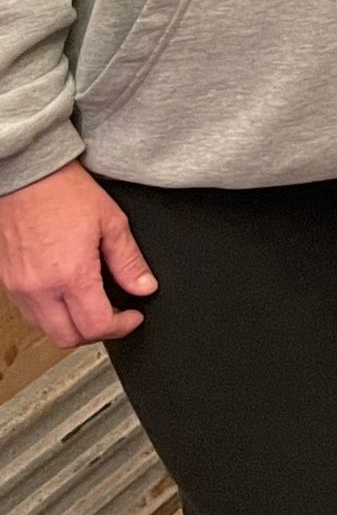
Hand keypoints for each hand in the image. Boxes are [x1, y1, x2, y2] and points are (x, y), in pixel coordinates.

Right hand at [0, 161, 155, 347]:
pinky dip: (50, 314)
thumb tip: (145, 286)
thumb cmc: (65, 193)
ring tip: (92, 306)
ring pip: (46, 330)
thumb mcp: (111, 222)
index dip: (122, 326)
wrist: (28, 176)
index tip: (133, 316)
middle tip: (115, 316)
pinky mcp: (8, 282)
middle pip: (68, 338)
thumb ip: (129, 261)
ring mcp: (19, 287)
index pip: (97, 325)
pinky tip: (66, 295)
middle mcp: (40, 288)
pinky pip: (29, 313)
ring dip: (71, 326)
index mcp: (71, 275)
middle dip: (97, 333)